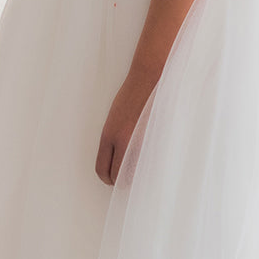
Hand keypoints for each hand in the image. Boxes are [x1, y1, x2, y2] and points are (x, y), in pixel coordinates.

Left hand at [95, 67, 158, 185]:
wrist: (151, 77)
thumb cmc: (134, 95)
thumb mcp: (115, 117)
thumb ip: (115, 138)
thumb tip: (118, 159)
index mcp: (109, 135)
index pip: (102, 169)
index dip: (107, 178)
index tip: (111, 178)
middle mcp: (123, 142)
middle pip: (116, 176)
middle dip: (119, 181)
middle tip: (124, 179)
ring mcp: (141, 142)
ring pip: (134, 174)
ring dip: (134, 176)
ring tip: (137, 172)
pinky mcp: (156, 140)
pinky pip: (149, 163)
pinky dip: (148, 166)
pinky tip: (149, 161)